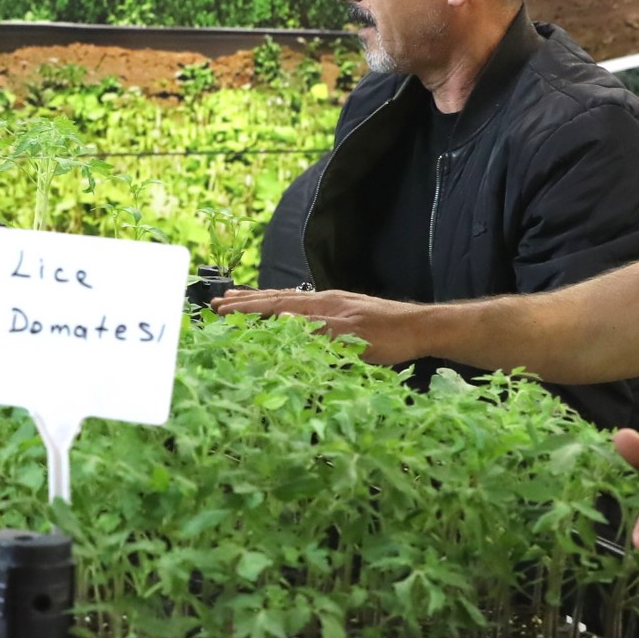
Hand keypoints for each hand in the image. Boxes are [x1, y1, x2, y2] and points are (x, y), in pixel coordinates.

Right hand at [213, 284, 430, 365]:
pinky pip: (302, 304)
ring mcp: (333, 303)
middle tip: (218, 302)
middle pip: (277, 298)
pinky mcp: (343, 309)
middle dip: (246, 301)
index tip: (220, 309)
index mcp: (322, 306)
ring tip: (239, 298)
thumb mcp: (352, 340)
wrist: (420, 328)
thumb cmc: (389, 337)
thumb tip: (282, 323)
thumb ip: (317, 331)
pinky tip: (281, 308)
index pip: (276, 306)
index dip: (247, 309)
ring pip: (288, 299)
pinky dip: (282, 305)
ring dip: (261, 300)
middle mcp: (323, 300)